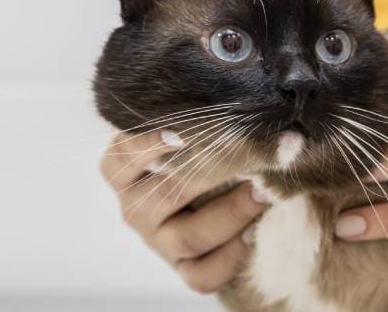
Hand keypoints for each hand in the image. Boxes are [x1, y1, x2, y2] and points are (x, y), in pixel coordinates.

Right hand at [100, 129, 267, 293]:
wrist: (219, 195)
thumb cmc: (204, 147)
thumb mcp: (193, 132)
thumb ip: (203, 122)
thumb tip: (242, 113)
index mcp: (124, 168)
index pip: (124, 155)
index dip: (149, 145)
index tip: (180, 134)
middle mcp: (135, 207)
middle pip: (168, 194)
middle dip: (214, 174)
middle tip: (253, 155)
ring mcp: (157, 242)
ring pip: (189, 237)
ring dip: (232, 213)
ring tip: (264, 192)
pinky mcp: (182, 269)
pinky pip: (202, 274)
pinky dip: (231, 255)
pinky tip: (255, 232)